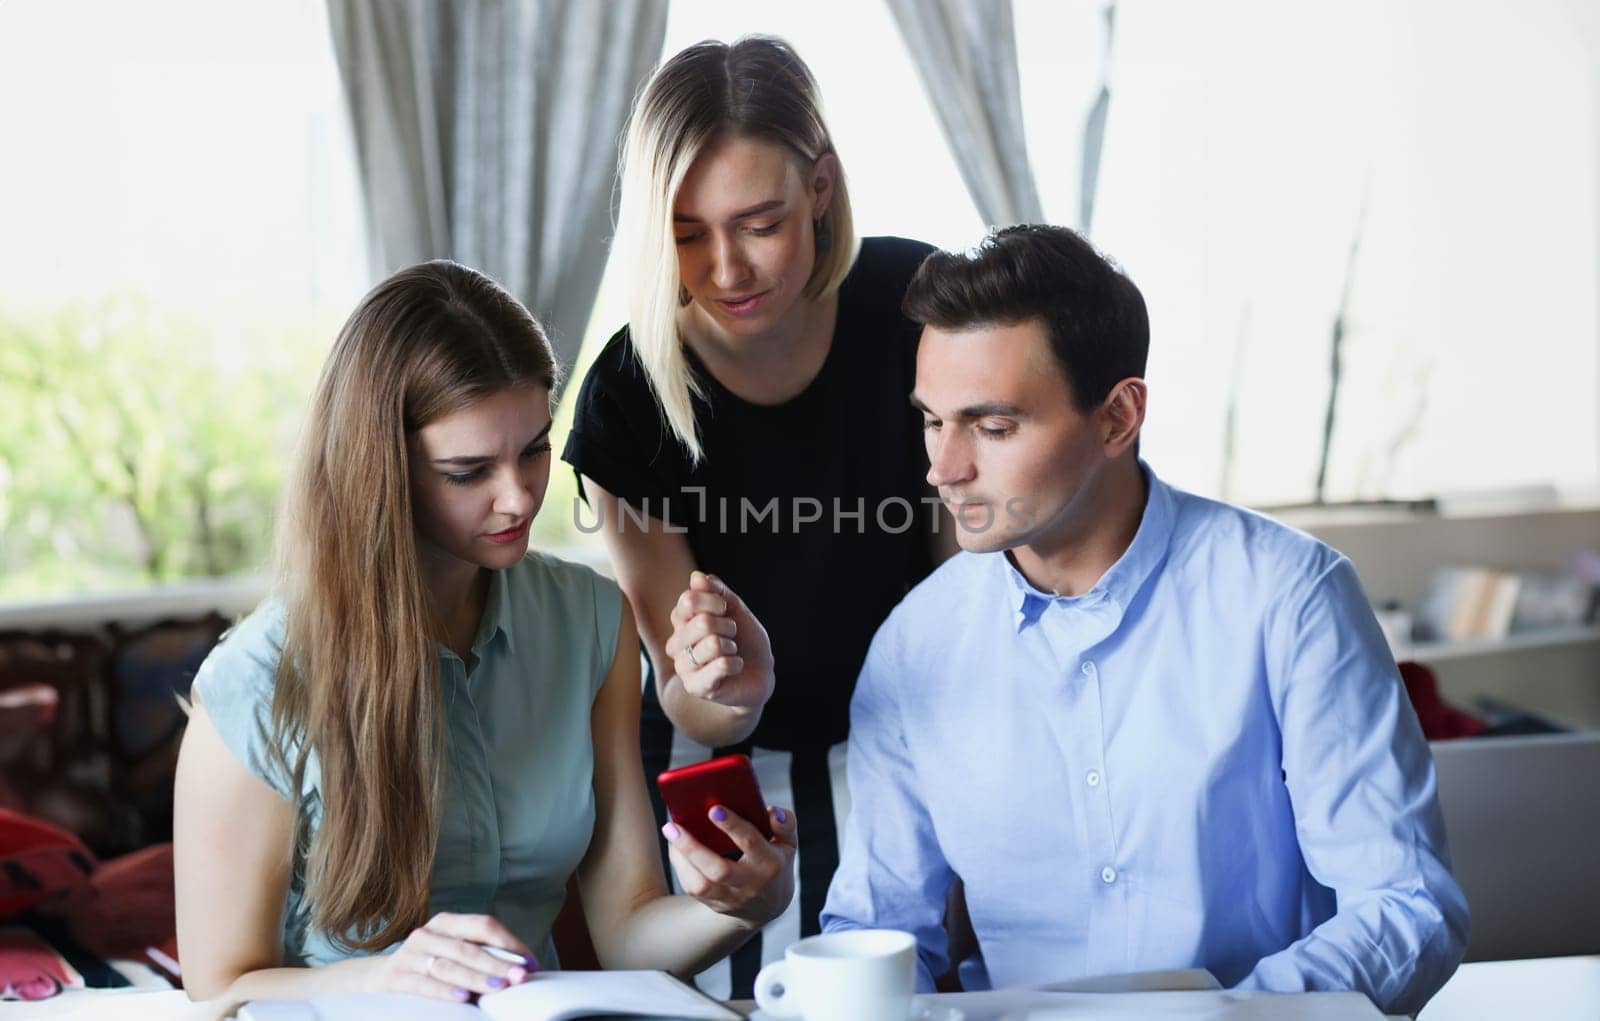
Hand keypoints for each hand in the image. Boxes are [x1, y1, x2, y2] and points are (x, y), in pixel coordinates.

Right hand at [360, 912, 537, 1002]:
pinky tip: (463, 998)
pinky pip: (424, 984)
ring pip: (449, 965)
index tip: (530, 963)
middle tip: (520, 977)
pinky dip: (445, 991)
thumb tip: (524, 968)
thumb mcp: (453, 953)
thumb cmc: (430, 966)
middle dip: (498, 963)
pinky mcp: (398, 976)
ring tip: (498, 986)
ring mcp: (411, 954)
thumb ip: (482, 956)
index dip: (509, 943)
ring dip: (477, 977)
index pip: (484, 926)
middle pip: (469, 947)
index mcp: (447, 922)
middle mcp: (428, 933)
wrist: (379, 979)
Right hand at [664, 572, 774, 710]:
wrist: (759, 673)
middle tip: (732, 634)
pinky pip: (720, 666)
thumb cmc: (744, 639)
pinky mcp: (696, 687)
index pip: (688, 601)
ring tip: (732, 651)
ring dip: (731, 646)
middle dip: (728, 626)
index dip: (714, 600)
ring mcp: (684, 667)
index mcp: (681, 622)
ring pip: (712, 645)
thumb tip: (696, 577)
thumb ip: (717, 591)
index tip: (725, 608)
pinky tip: (735, 665)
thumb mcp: (735, 609)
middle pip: (702, 622)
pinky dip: (735, 662)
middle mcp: (676, 644)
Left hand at [664, 803, 797, 927]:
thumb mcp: (788, 843)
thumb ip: (785, 824)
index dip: (733, 826)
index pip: (751, 843)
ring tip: (670, 832)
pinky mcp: (716, 905)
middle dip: (694, 848)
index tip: (714, 809)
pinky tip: (675, 847)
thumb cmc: (776, 862)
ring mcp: (731, 898)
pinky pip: (693, 889)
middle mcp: (751, 884)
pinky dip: (681, 867)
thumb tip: (771, 811)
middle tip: (672, 825)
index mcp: (771, 864)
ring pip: (700, 885)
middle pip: (719, 871)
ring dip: (681, 859)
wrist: (769, 905)